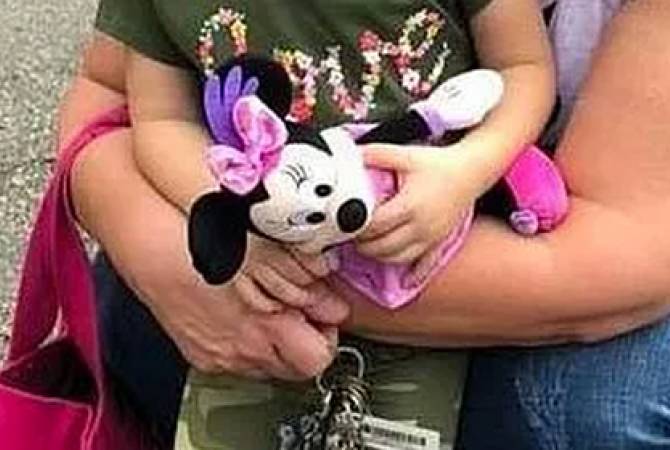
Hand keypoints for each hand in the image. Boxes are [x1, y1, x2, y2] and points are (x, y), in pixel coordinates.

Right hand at [124, 233, 345, 379]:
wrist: (147, 241)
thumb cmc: (199, 240)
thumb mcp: (266, 252)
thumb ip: (306, 283)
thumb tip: (334, 301)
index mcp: (262, 327)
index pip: (319, 357)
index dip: (328, 333)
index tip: (326, 312)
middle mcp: (241, 349)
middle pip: (296, 368)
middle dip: (307, 339)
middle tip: (306, 311)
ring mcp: (218, 354)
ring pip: (269, 366)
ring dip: (279, 342)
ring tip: (275, 308)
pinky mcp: (200, 352)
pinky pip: (239, 360)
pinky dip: (251, 342)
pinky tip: (246, 312)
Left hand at [357, 143, 482, 263]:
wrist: (472, 171)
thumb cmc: (439, 164)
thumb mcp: (407, 155)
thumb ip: (377, 154)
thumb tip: (353, 155)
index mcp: (410, 206)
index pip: (376, 226)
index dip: (358, 227)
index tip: (348, 222)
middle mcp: (421, 226)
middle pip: (384, 247)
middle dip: (364, 245)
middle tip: (353, 236)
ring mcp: (431, 238)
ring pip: (398, 259)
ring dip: (379, 256)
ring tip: (368, 245)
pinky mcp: (439, 242)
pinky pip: (423, 264)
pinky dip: (411, 272)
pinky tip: (403, 279)